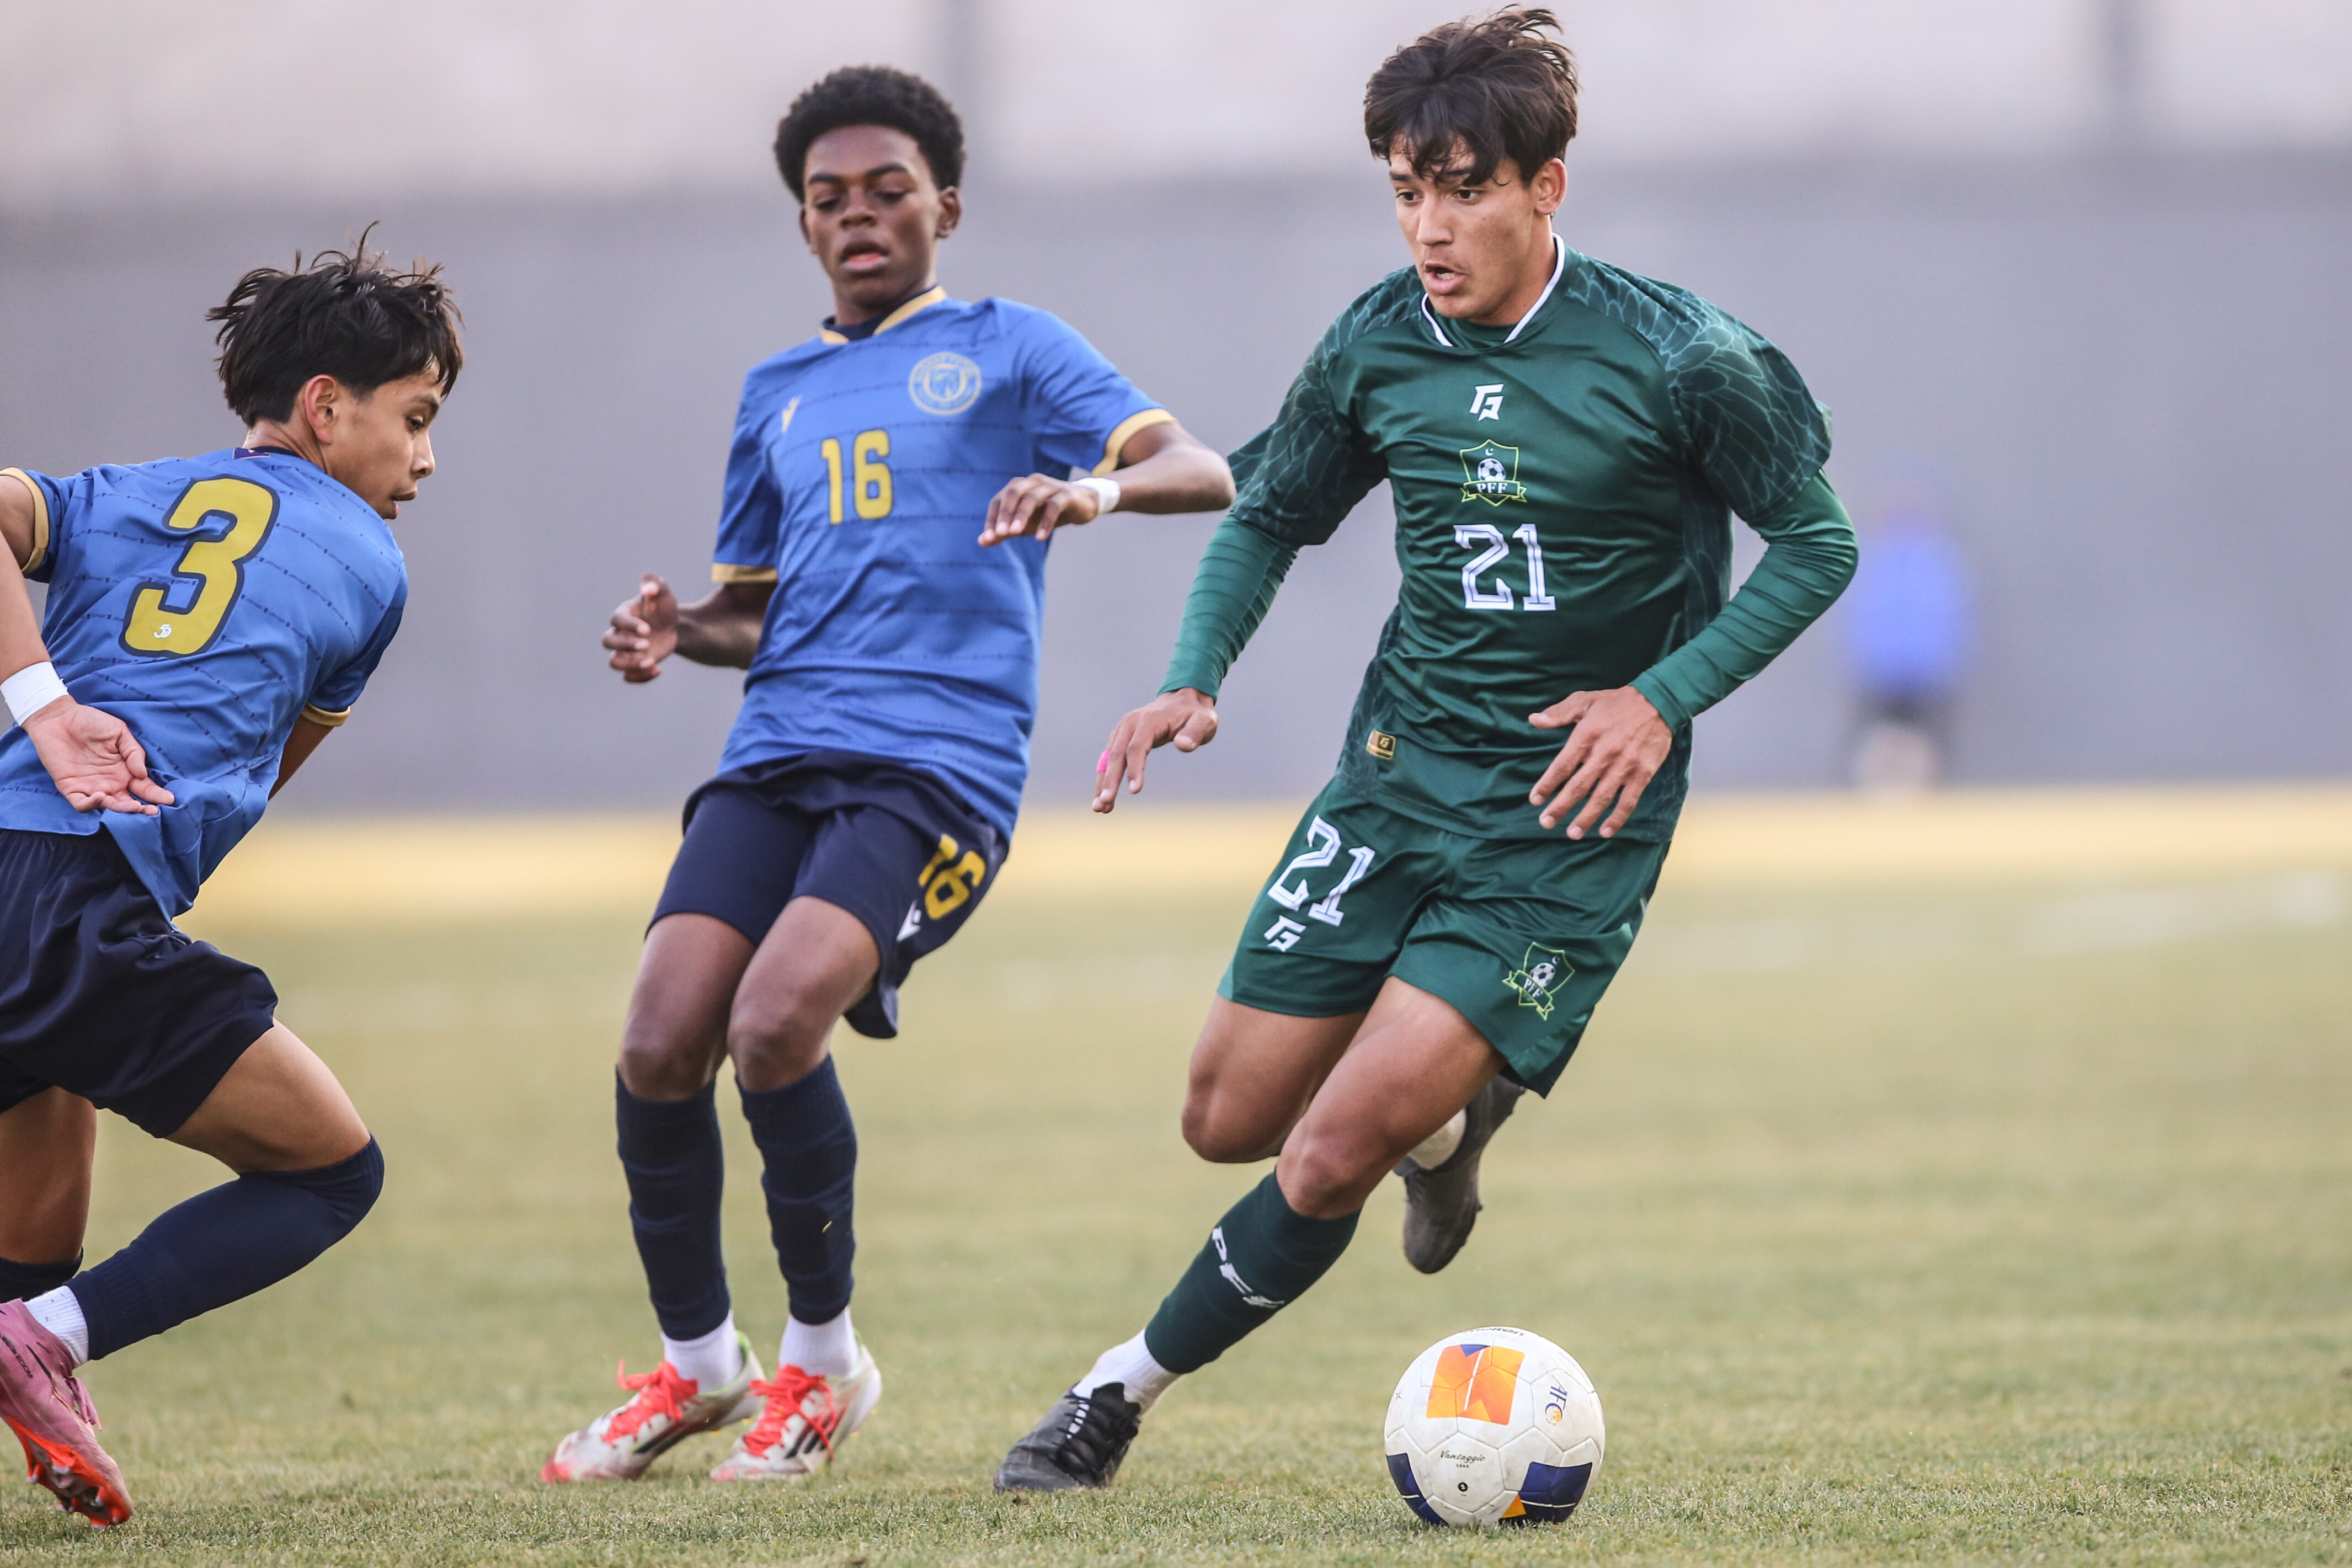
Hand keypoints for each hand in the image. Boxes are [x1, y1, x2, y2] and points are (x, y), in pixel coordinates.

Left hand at [22, 698, 174, 814]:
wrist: (58, 717)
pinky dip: (92, 805)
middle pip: (129, 803)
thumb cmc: (90, 721)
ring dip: (121, 810)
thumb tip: (143, 774)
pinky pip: (82, 804)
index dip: (156, 795)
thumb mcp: (119, 732)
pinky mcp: (70, 788)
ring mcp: (91, 786)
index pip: (144, 788)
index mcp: (124, 771)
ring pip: (109, 807)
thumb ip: (133, 752)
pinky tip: (101, 796)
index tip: (169, 799)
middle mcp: (110, 782)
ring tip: (132, 806)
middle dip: (142, 809)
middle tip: (152, 811)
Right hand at [604, 573, 677, 682]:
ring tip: (650, 661)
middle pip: (608, 642)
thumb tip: (648, 589)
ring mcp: (625, 651)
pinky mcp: (633, 665)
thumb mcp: (663, 592)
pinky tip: (658, 669)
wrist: (673, 626)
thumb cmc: (663, 607)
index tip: (647, 629)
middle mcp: (619, 633)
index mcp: (623, 614)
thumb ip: (655, 584)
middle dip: (626, 645)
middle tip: (647, 644)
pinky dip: (641, 677)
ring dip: (630, 665)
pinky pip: (628, 677)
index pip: (616, 620)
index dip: (628, 626)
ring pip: (614, 663)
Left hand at [978, 474, 1102, 545]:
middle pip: (1014, 493)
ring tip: (1016, 533)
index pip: (999, 500)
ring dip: (1022, 515)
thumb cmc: (1047, 512)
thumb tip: (981, 542)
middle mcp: (1032, 482)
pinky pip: (1054, 506)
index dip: (992, 518)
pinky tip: (1040, 538)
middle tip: (1000, 533)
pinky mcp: (1067, 494)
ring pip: (1032, 497)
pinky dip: (1046, 522)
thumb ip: (1003, 531)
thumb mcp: (1024, 523)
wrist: (1083, 504)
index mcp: (1019, 487)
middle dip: (1005, 513)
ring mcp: (1050, 486)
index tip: (989, 538)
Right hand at [1094, 687, 1217, 812]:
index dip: (1135, 769)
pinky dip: (1105, 778)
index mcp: (1148, 720)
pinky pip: (1109, 760)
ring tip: (1099, 808)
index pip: (1137, 747)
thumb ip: (1195, 733)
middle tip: (1103, 804)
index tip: (1135, 791)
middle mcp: (1130, 723)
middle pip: (1116, 755)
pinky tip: (1104, 798)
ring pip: (1108, 759)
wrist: (1182, 701)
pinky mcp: (1120, 738)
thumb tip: (1183, 746)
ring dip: (1102, 783)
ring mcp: (1122, 730)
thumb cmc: (1195, 714)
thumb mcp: (1204, 721)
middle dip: (1110, 781)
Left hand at [1527, 686, 1671, 839]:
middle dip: (1560, 807)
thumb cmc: (1617, 702)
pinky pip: (1628, 800)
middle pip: (1579, 786)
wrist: (1659, 701)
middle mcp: (1605, 752)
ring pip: (1602, 798)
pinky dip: (1617, 818)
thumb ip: (1559, 712)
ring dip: (1586, 818)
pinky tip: (1605, 831)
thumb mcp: (1585, 700)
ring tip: (1572, 833)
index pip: (1562, 765)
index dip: (1547, 784)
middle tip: (1545, 822)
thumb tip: (1534, 720)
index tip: (1535, 799)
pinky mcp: (1643, 773)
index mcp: (1587, 735)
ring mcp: (1625, 765)